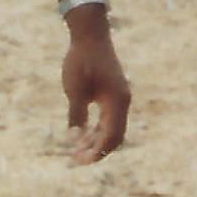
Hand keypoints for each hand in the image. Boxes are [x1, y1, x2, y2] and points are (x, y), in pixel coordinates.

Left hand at [63, 22, 129, 161]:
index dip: (96, 152)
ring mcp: (119, 98)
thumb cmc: (81, 60)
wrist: (90, 36)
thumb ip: (76, 114)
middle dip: (98, 151)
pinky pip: (109, 119)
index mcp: (116, 101)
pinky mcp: (113, 95)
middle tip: (77, 160)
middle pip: (115, 137)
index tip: (79, 161)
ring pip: (112, 129)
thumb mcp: (75, 89)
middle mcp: (122, 102)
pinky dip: (97, 130)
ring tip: (76, 151)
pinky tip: (83, 137)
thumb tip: (75, 139)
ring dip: (97, 142)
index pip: (111, 137)